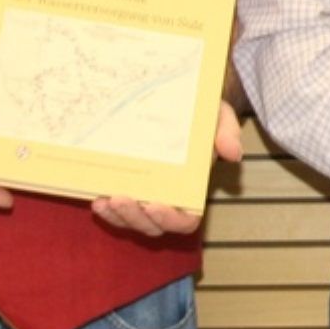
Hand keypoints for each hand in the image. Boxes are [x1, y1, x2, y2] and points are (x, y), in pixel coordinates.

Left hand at [93, 101, 242, 237]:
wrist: (185, 102)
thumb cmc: (203, 114)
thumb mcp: (219, 117)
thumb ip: (228, 133)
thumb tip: (233, 154)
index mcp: (194, 188)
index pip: (186, 219)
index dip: (170, 219)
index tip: (154, 205)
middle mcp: (170, 198)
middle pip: (154, 226)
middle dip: (135, 218)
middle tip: (120, 199)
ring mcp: (147, 194)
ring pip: (132, 222)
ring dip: (118, 217)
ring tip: (104, 200)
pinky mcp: (128, 186)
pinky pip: (117, 209)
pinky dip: (107, 209)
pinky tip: (96, 196)